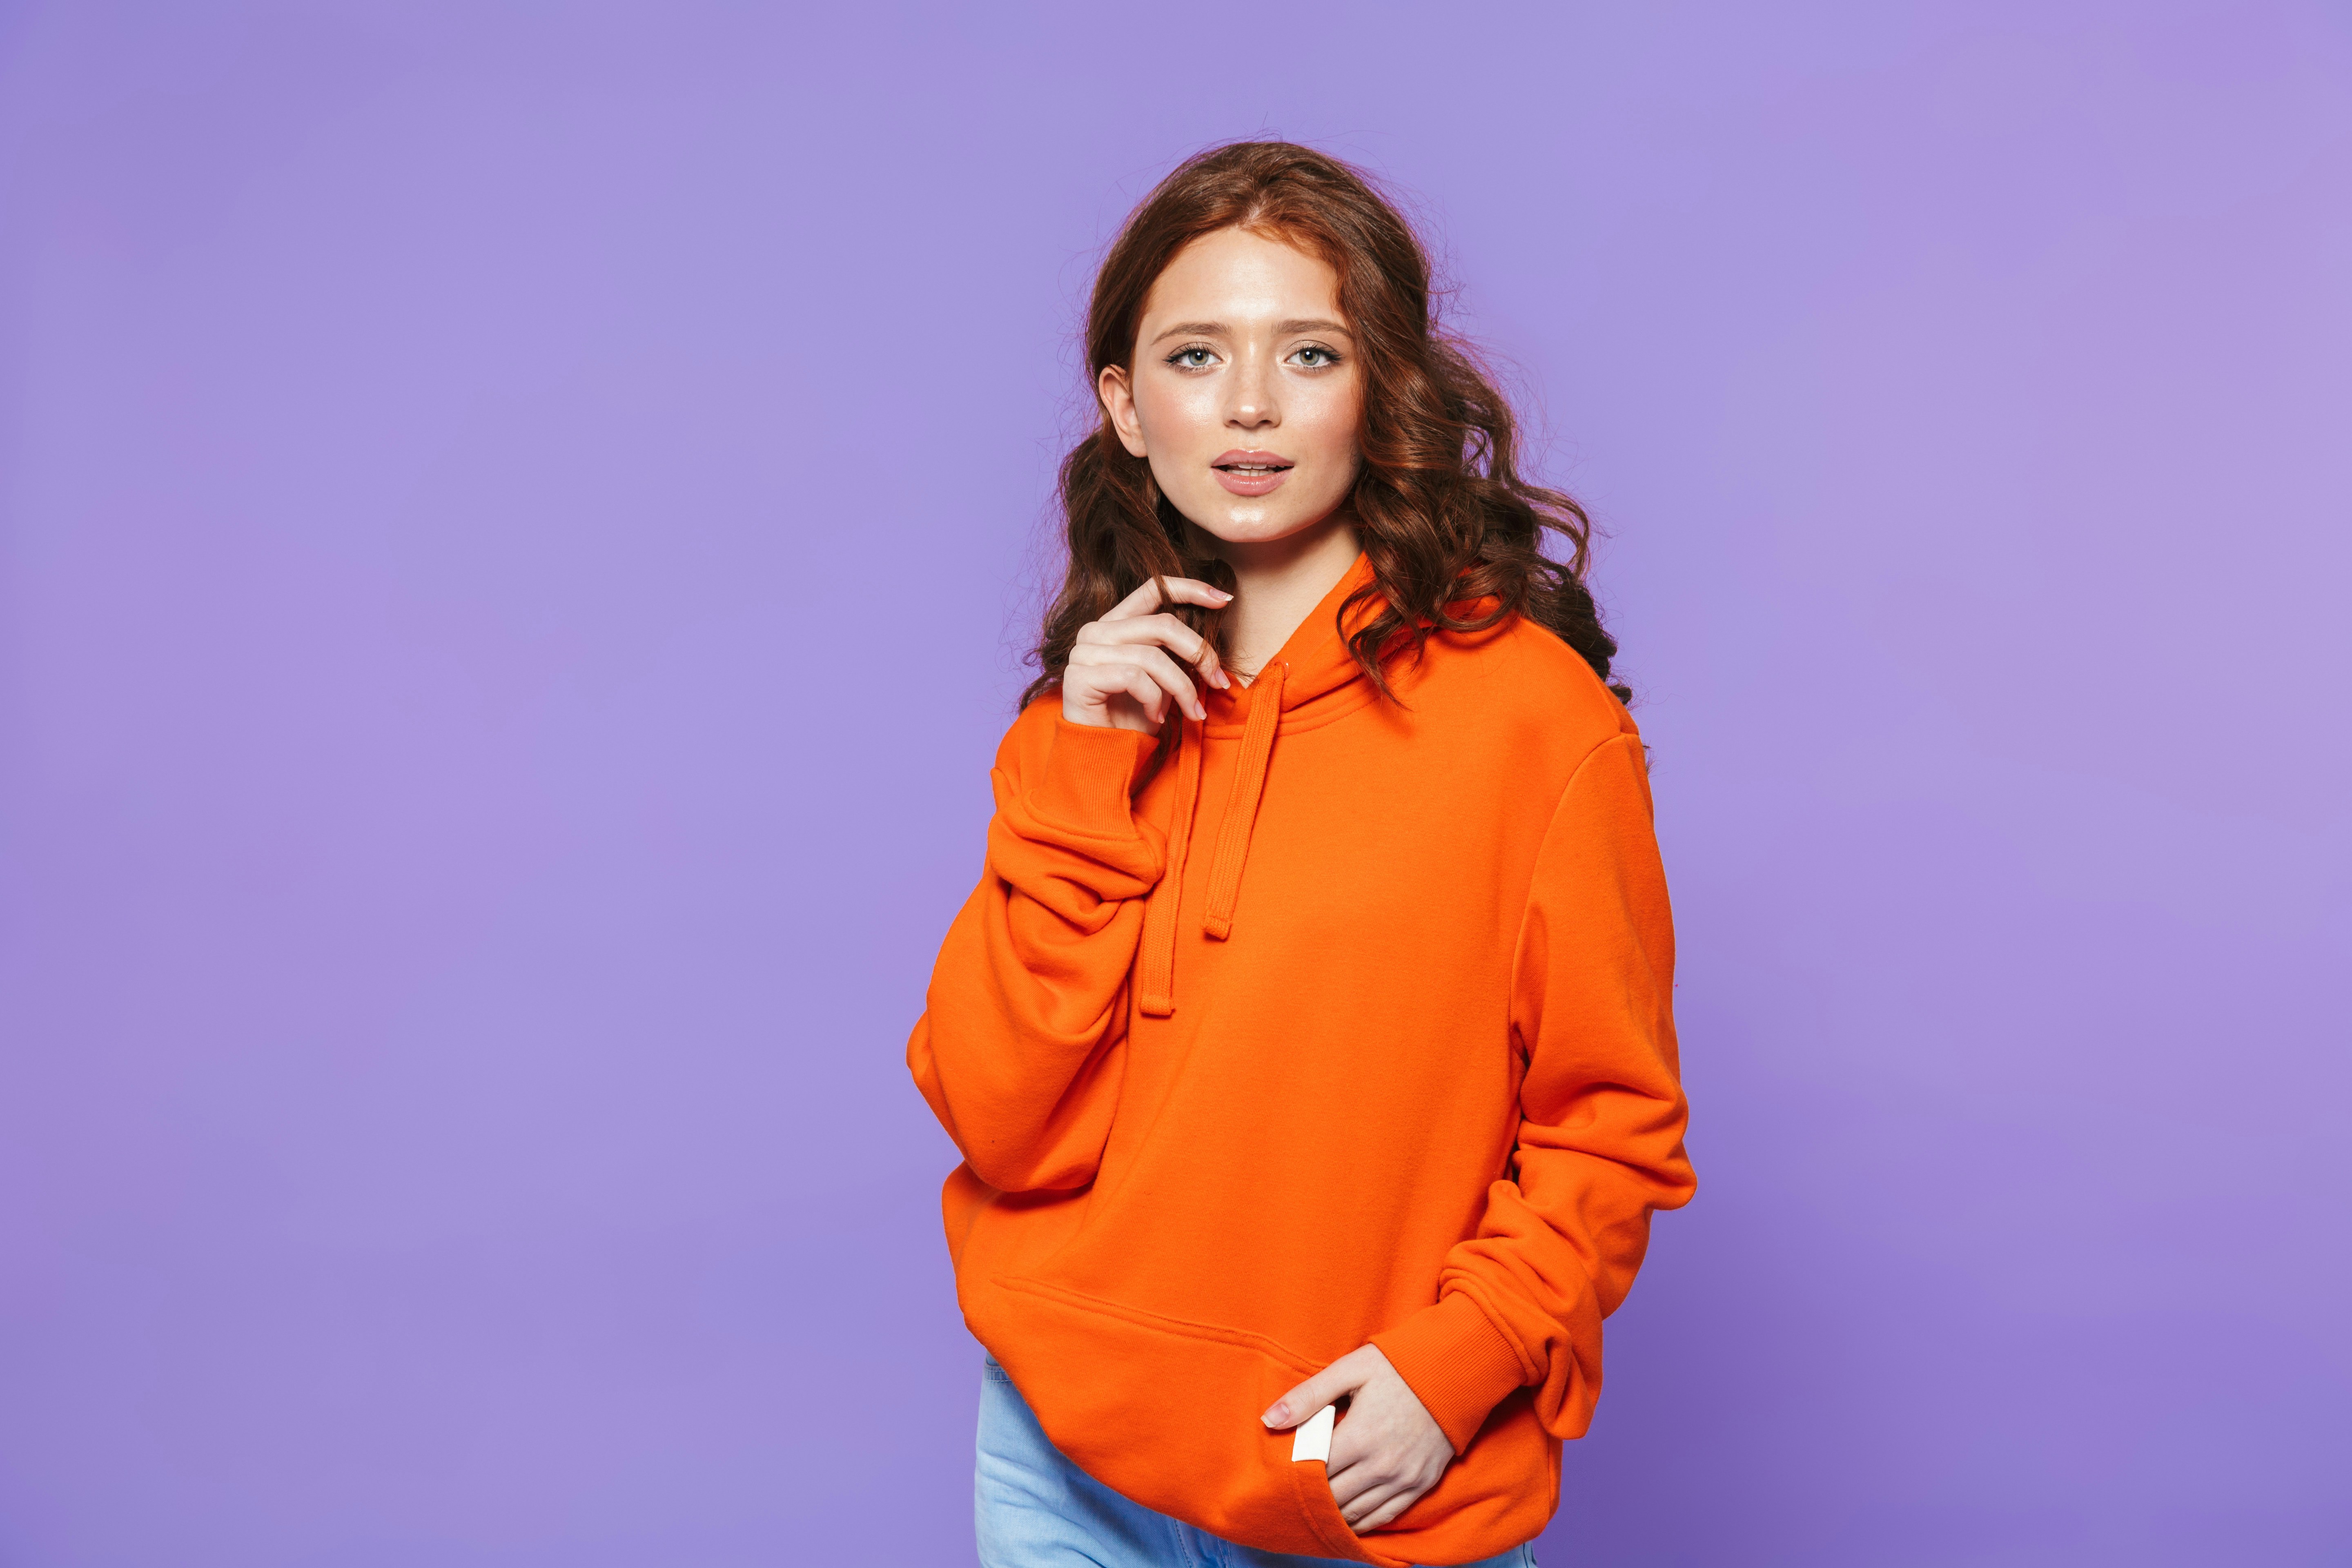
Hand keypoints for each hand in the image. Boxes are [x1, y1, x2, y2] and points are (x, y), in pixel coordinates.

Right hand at [1061, 576, 1231, 732]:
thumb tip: (1214, 643)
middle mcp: (1096, 630)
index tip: (1225, 600)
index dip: (1190, 588)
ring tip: (1191, 712)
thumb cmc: (1134, 716)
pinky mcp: (1079, 677)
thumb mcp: (1163, 678)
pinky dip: (1154, 701)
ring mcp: (1083, 652)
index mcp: (1116, 623)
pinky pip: (1134, 678)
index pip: (1152, 588)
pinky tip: (1156, 718)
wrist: (1103, 755)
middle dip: (1200, 653)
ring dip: (1181, 689)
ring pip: (1152, 657)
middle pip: (1162, 625)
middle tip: (1219, 681)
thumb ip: (1175, 652)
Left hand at [1262, 1345, 1452, 1534]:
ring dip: (1334, 1512)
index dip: (1293, 1471)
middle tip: (1294, 1490)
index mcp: (1359, 1437)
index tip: (1282, 1467)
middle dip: (1311, 1495)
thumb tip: (1269, 1419)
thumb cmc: (1398, 1365)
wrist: (1455, 1371)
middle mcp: (1381, 1466)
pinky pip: (1385, 1516)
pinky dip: (1363, 1521)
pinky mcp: (1421, 1484)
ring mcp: (1404, 1479)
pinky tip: (1347, 1518)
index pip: (1313, 1470)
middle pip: (1332, 1496)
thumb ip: (1308, 1396)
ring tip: (1316, 1506)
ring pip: (1357, 1512)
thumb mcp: (1350, 1370)